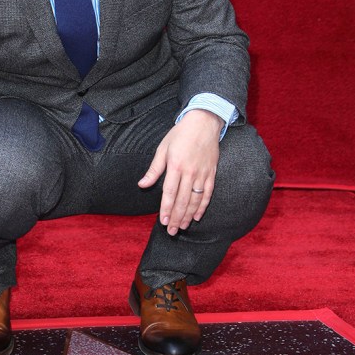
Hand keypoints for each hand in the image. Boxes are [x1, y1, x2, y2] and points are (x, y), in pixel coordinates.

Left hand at [138, 109, 222, 234]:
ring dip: (188, 216)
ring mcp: (202, 174)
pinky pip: (208, 194)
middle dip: (176, 218)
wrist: (204, 122)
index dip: (166, 209)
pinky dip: (203, 206)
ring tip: (182, 227)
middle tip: (172, 231)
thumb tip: (142, 184)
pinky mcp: (211, 173)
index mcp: (176, 166)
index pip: (170, 193)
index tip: (163, 221)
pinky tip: (197, 216)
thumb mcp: (163, 148)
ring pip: (195, 200)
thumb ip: (154, 169)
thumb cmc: (180, 134)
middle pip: (183, 200)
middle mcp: (190, 172)